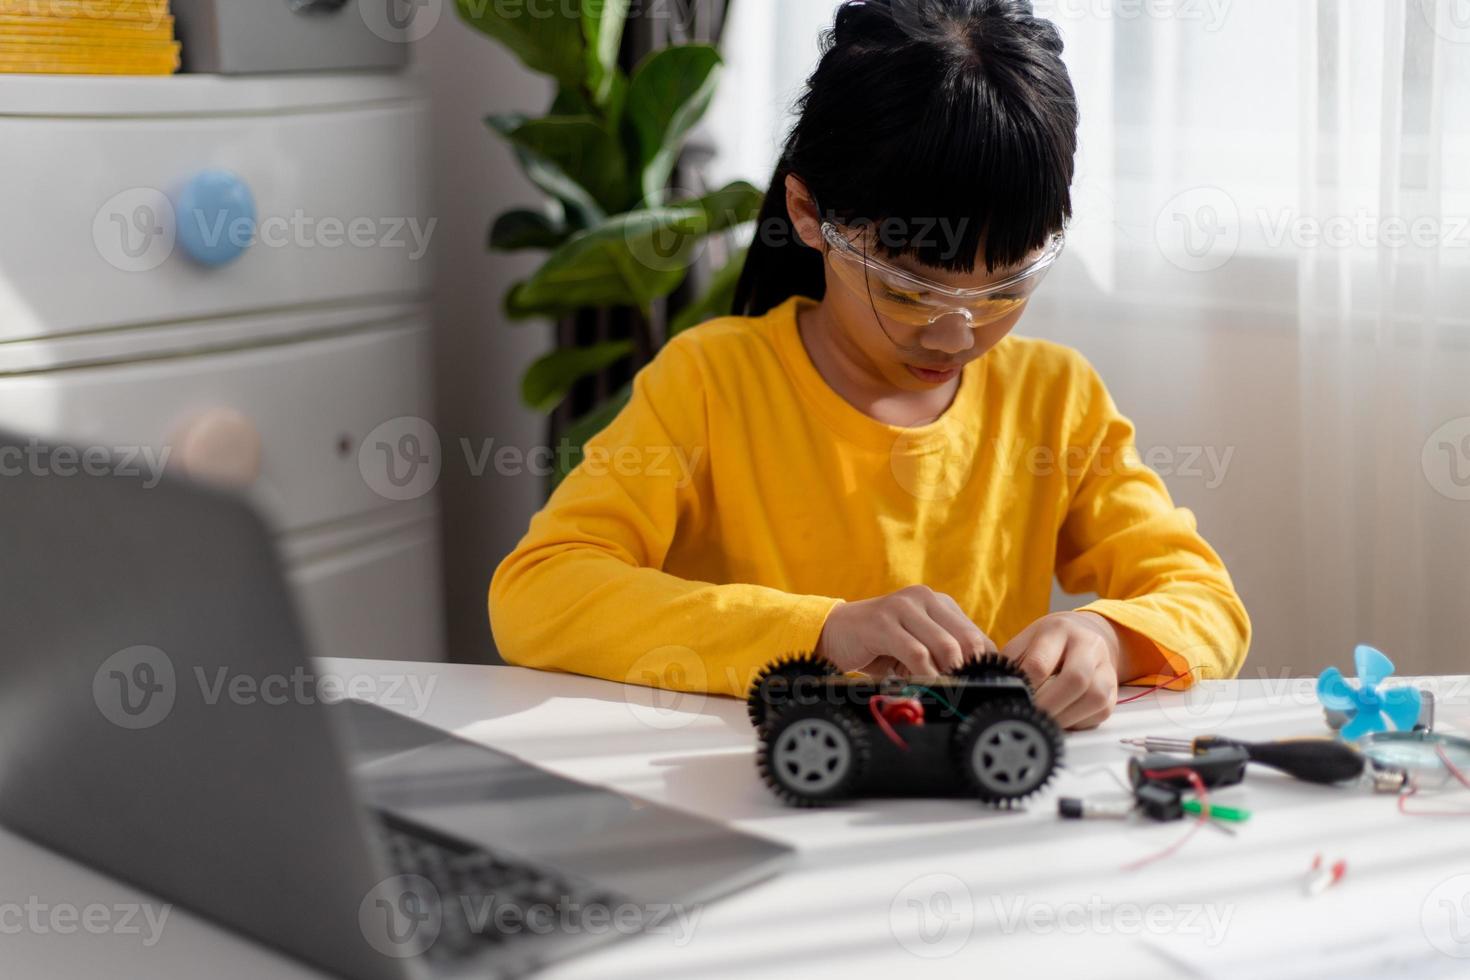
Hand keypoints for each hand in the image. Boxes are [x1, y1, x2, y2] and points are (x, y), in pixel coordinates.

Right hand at [816, 586, 996, 678]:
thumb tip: (973, 683)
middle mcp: (924, 598)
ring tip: (947, 696)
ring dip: (949, 676)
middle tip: (965, 696)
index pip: (976, 636)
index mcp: (938, 602)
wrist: (834, 633)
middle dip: (968, 672)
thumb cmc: (879, 645)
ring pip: (944, 646)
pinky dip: (925, 675)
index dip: (982, 665)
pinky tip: (925, 689)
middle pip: (966, 639)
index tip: (980, 690)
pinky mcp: (883, 621)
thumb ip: (941, 657)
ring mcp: (903, 606)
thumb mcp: (916, 648)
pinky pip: (916, 653)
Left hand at [1001, 611, 1120, 729]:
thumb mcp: (1026, 640)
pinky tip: (1063, 720)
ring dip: (1065, 717)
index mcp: (1059, 630)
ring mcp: (1105, 666)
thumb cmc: (1049, 641)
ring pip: (1094, 697)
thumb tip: (994, 689)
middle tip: (1030, 718)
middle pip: (1075, 679)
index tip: (1013, 702)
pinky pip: (1101, 711)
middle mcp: (1088, 645)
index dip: (1025, 688)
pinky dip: (1079, 721)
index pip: (1040, 663)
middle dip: (1049, 705)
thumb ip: (1011, 663)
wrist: (1085, 633)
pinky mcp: (1114, 688)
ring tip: (1045, 722)